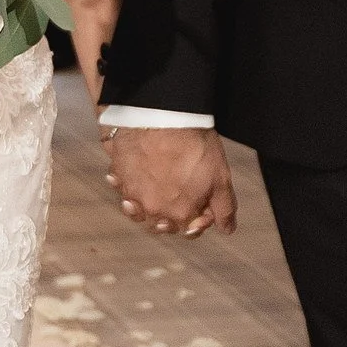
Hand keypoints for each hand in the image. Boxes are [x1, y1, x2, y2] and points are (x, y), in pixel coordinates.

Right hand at [103, 125, 236, 237]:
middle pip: (162, 224)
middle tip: (180, 193)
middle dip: (173, 214)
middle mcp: (153, 210)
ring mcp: (133, 194)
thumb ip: (224, 208)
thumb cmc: (193, 144)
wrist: (161, 116)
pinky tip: (136, 173)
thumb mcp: (221, 178)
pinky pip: (121, 188)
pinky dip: (127, 185)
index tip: (203, 201)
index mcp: (179, 214)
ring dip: (147, 205)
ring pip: (138, 210)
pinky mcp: (118, 175)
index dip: (199, 218)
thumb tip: (227, 229)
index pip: (189, 230)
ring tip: (156, 188)